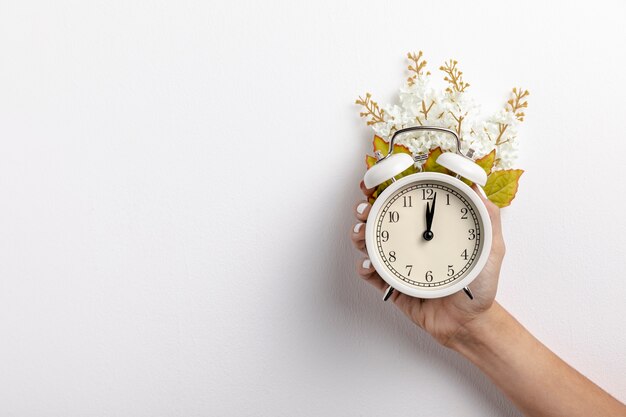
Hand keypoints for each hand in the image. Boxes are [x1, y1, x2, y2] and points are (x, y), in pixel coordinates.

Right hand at [351, 181, 505, 346]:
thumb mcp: (492, 249)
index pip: (406, 204)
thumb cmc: (480, 289)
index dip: (389, 190)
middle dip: (366, 210)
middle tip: (366, 208)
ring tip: (362, 233)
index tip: (379, 183)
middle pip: (380, 220)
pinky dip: (365, 266)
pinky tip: (370, 263)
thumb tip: (478, 188)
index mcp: (431, 232)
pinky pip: (371, 274)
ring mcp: (398, 264)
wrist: (469, 323)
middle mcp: (411, 244)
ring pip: (369, 244)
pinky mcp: (392, 285)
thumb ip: (489, 219)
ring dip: (360, 235)